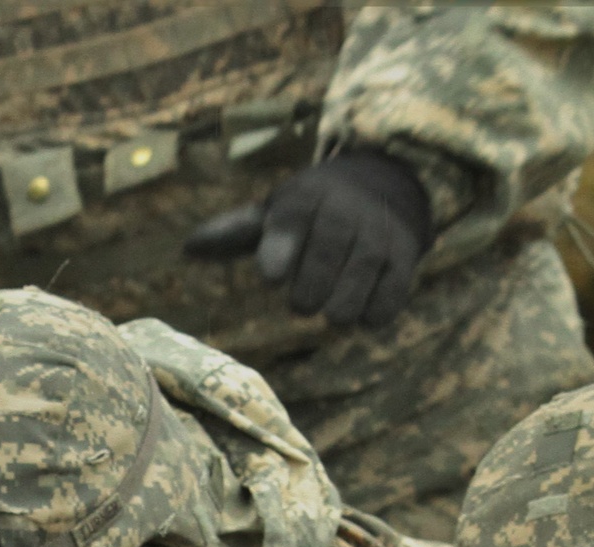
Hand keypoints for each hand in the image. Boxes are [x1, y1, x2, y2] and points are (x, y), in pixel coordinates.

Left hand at [184, 150, 432, 328]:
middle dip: (305, 298)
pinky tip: (363, 301)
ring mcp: (377, 238)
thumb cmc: (314, 211)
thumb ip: (233, 232)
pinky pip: (382, 309)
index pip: (286, 233)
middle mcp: (342, 215)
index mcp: (302, 201)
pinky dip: (369, 316)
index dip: (278, 258)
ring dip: (336, 311)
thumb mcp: (275, 212)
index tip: (271, 275)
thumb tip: (188, 249)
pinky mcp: (405, 259)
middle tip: (306, 294)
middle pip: (313, 286)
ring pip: (346, 306)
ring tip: (334, 299)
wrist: (385, 183)